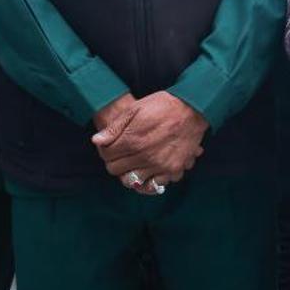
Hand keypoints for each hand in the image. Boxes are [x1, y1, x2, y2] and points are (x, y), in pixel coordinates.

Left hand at [92, 91, 206, 191]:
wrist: (193, 108)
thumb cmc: (163, 105)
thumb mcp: (135, 109)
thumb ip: (115, 127)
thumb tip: (97, 141)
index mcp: (132, 141)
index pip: (107, 156)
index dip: (106, 150)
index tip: (112, 145)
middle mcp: (144, 157)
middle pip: (117, 171)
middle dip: (116, 162)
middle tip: (123, 153)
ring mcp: (159, 165)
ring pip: (133, 181)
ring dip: (131, 173)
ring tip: (136, 162)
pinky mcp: (173, 169)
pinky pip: (155, 185)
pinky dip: (150, 180)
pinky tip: (151, 169)